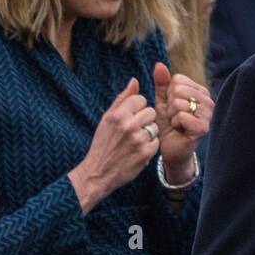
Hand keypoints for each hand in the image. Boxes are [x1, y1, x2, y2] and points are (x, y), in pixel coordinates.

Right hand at [69, 78, 159, 213]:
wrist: (98, 172)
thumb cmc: (103, 143)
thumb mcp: (107, 119)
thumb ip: (122, 99)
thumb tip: (135, 81)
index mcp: (118, 114)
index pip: (141, 99)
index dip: (137, 108)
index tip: (129, 118)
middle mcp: (128, 125)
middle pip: (151, 111)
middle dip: (145, 120)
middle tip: (133, 130)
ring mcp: (138, 140)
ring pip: (155, 127)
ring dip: (148, 133)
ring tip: (134, 141)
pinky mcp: (145, 153)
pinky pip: (156, 142)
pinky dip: (149, 146)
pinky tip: (137, 151)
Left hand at [152, 62, 213, 182]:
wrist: (171, 148)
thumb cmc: (168, 124)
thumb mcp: (162, 102)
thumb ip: (161, 83)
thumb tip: (159, 64)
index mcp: (200, 91)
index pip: (178, 80)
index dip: (168, 94)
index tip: (172, 107)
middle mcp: (208, 101)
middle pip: (178, 90)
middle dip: (169, 105)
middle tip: (174, 117)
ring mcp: (208, 114)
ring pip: (179, 103)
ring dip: (171, 116)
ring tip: (177, 124)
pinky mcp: (203, 127)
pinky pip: (181, 116)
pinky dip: (175, 124)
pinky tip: (180, 130)